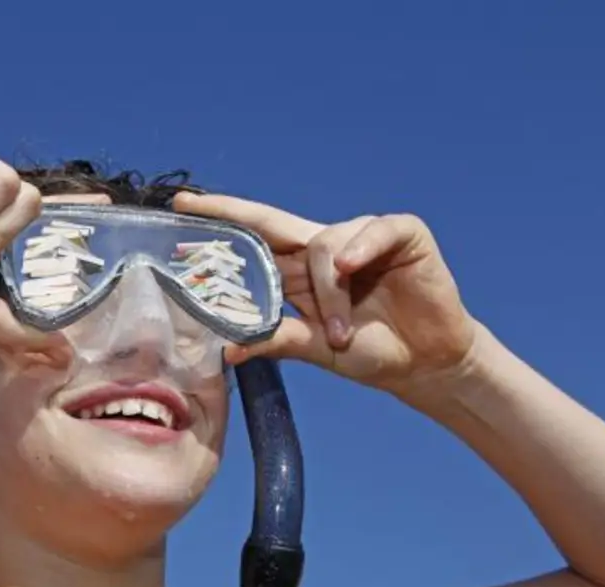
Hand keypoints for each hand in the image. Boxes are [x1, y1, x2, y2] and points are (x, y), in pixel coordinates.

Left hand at [174, 193, 478, 395]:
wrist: (423, 364)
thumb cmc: (369, 350)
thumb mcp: (316, 348)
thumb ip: (277, 340)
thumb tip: (228, 350)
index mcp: (302, 271)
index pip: (255, 241)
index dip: (223, 224)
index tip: (181, 208)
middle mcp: (326, 247)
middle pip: (273, 223)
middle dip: (235, 212)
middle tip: (197, 205)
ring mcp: (362, 236)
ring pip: (324, 245)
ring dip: (329, 291)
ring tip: (340, 330)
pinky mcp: (401, 233)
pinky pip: (373, 230)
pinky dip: (359, 249)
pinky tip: (349, 269)